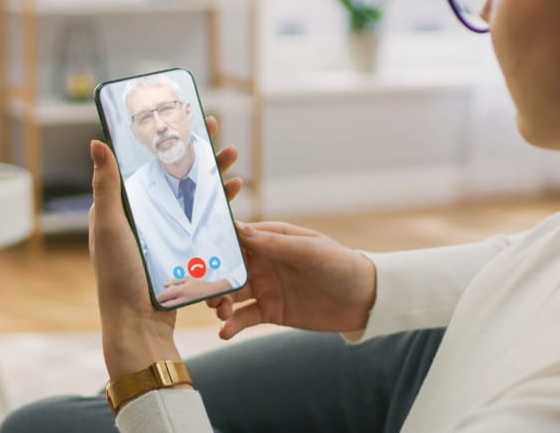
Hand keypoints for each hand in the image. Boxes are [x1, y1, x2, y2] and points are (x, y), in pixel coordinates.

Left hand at [90, 116, 240, 378]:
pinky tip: (236, 195)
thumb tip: (97, 141)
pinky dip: (221, 206)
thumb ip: (106, 185)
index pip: (147, 161)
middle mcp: (146, 216)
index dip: (165, 137)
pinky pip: (206, 222)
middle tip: (215, 127)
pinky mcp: (185, 250)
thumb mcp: (110, 225)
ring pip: (196, 195)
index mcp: (125, 205)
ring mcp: (167, 233)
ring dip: (215, 174)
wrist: (139, 323)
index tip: (182, 115)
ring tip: (233, 158)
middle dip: (198, 150)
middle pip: (177, 173)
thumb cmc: (118, 275)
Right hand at [207, 222, 376, 338]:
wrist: (364, 299)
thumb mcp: (309, 250)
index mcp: (271, 239)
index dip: (214, 243)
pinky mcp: (270, 312)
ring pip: (231, 293)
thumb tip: (239, 229)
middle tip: (200, 289)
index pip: (236, 237)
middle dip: (210, 277)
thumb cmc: (340, 264)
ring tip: (220, 311)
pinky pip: (244, 318)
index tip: (195, 252)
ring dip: (218, 301)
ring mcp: (264, 287)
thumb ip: (274, 243)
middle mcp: (262, 262)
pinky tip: (224, 332)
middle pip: (226, 268)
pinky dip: (231, 325)